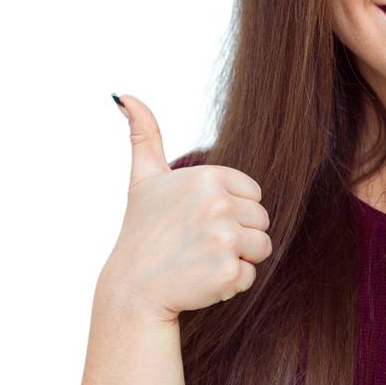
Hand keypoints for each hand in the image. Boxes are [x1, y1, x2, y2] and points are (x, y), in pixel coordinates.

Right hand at [101, 93, 272, 320]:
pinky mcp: (228, 272)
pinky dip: (230, 283)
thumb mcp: (143, 179)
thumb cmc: (142, 233)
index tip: (198, 221)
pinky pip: (250, 275)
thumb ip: (144, 135)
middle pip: (261, 220)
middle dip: (236, 235)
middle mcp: (217, 204)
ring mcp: (224, 239)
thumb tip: (124, 96)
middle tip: (198, 244)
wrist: (133, 288)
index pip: (253, 194)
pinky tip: (201, 279)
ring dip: (237, 258)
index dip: (230, 211)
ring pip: (262, 247)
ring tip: (202, 259)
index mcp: (207, 176)